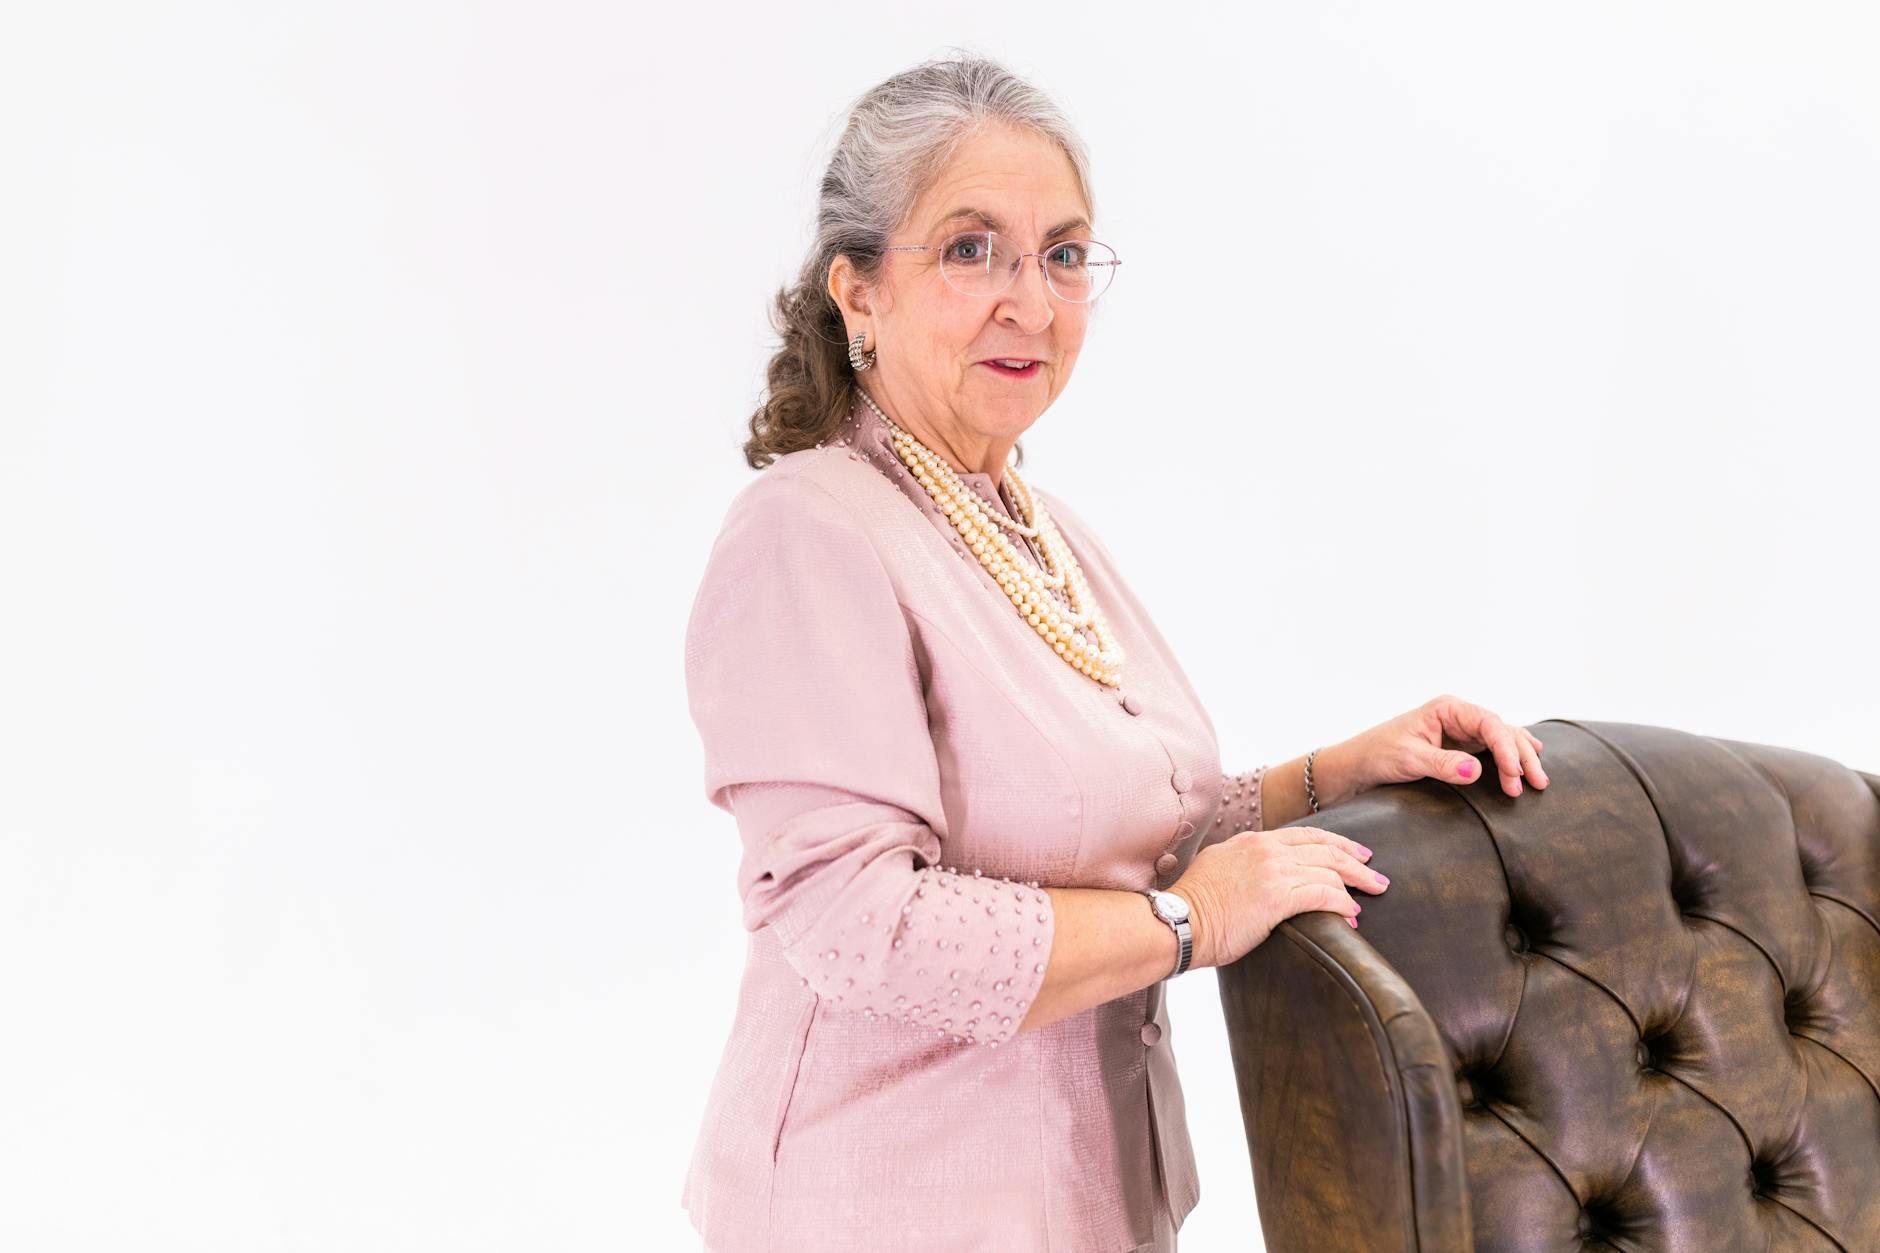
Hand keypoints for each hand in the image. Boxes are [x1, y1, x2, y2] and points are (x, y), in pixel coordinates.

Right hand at [1173, 825, 1385, 968]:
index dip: (1335, 843)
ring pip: (1329, 870)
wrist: (1179, 921)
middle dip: (1355, 862)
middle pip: (1324, 849)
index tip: (1355, 853)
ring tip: (1370, 897)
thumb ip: (1243, 864)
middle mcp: (1265, 849)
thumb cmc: (1193, 906)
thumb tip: (1259, 878)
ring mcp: (1272, 870)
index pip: (1305, 835)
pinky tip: (1352, 915)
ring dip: (1355, 885)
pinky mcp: (1278, 895)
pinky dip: (1342, 905)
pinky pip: (1323, 894)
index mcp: (1252, 841)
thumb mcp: (1218, 869)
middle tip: (1375, 876)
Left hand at [1339, 693, 1547, 798]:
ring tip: (1538, 782)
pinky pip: (1493, 750)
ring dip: (1520, 759)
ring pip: (1502, 740)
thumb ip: (1442, 764)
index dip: (1506, 748)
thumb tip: (1476, 770)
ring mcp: (1462, 731)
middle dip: (1521, 756)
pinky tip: (1527, 764)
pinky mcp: (1461, 748)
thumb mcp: (1409, 759)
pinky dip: (1511, 758)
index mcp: (1447, 709)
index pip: (1488, 723)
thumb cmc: (1379, 754)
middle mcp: (1459, 716)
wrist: (1360, 765)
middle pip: (1502, 731)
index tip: (1514, 774)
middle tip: (1536, 784)